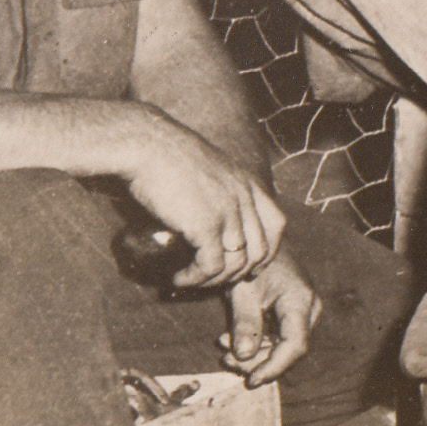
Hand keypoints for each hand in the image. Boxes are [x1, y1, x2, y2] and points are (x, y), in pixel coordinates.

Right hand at [123, 115, 286, 287]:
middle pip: (260, 249)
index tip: (248, 265)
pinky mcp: (205, 225)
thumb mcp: (212, 169)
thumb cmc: (170, 156)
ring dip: (215, 280)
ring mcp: (228, 212)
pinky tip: (179, 278)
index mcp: (250, 184)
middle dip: (240, 272)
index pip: (277, 224)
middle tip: (214, 279)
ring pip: (237, 263)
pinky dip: (196, 278)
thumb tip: (214, 216)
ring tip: (191, 280)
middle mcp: (245, 198)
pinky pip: (211, 265)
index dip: (267, 250)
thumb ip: (223, 190)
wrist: (150, 145)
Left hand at [221, 245, 320, 386]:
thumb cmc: (252, 263)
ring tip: (224, 347)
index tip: (251, 380)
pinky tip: (232, 339)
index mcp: (300, 302)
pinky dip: (256, 342)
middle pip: (289, 349)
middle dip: (257, 360)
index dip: (274, 366)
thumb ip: (246, 323)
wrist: (260, 241)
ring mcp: (303, 310)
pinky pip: (278, 336)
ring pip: (283, 345)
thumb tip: (243, 356)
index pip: (295, 346)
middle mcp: (309, 309)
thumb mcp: (244, 291)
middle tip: (226, 359)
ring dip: (254, 353)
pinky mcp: (293, 312)